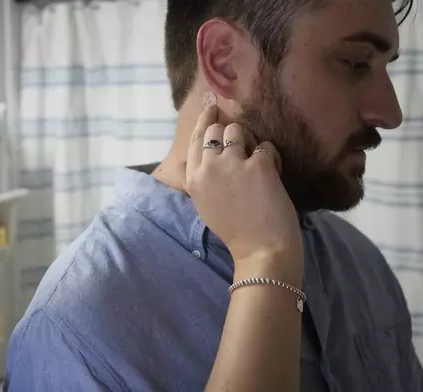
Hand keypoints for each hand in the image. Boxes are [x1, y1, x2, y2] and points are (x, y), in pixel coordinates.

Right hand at [184, 105, 301, 266]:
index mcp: (194, 179)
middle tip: (242, 148)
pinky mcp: (258, 165)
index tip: (212, 109)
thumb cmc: (235, 231)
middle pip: (216, 130)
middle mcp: (208, 167)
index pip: (196, 140)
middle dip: (230, 133)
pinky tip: (273, 176)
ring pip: (239, 131)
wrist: (261, 250)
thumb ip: (198, 179)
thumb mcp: (205, 204)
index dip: (205, 121)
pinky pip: (266, 147)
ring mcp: (232, 164)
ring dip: (250, 141)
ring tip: (257, 163)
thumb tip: (190, 159)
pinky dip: (272, 158)